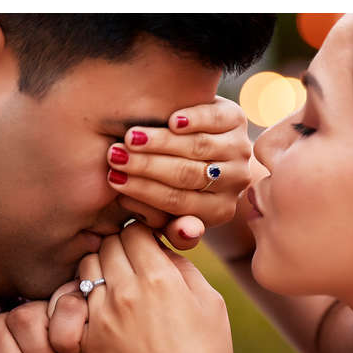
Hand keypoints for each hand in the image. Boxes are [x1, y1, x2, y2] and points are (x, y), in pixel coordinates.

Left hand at [76, 222, 232, 352]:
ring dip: (103, 271)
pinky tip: (110, 313)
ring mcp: (102, 315)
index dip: (145, 234)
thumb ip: (183, 267)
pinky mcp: (87, 337)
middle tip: (137, 266)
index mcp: (160, 278)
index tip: (152, 247)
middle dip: (123, 249)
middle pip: (109, 244)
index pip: (135, 229)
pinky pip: (78, 301)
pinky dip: (91, 301)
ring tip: (122, 288)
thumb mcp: (211, 303)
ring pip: (88, 268)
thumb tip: (161, 247)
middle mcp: (125, 290)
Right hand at [106, 96, 251, 250]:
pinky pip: (215, 120)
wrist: (198, 145)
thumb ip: (173, 229)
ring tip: (131, 138)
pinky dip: (193, 120)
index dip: (143, 190)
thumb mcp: (170, 212)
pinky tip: (171, 120)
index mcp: (219, 211)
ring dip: (161, 142)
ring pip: (198, 147)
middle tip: (115, 156)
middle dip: (147, 166)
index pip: (177, 202)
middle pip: (187, 174)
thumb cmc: (174, 185)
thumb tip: (187, 233)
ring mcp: (239, 150)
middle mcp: (235, 182)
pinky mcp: (237, 119)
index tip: (113, 179)